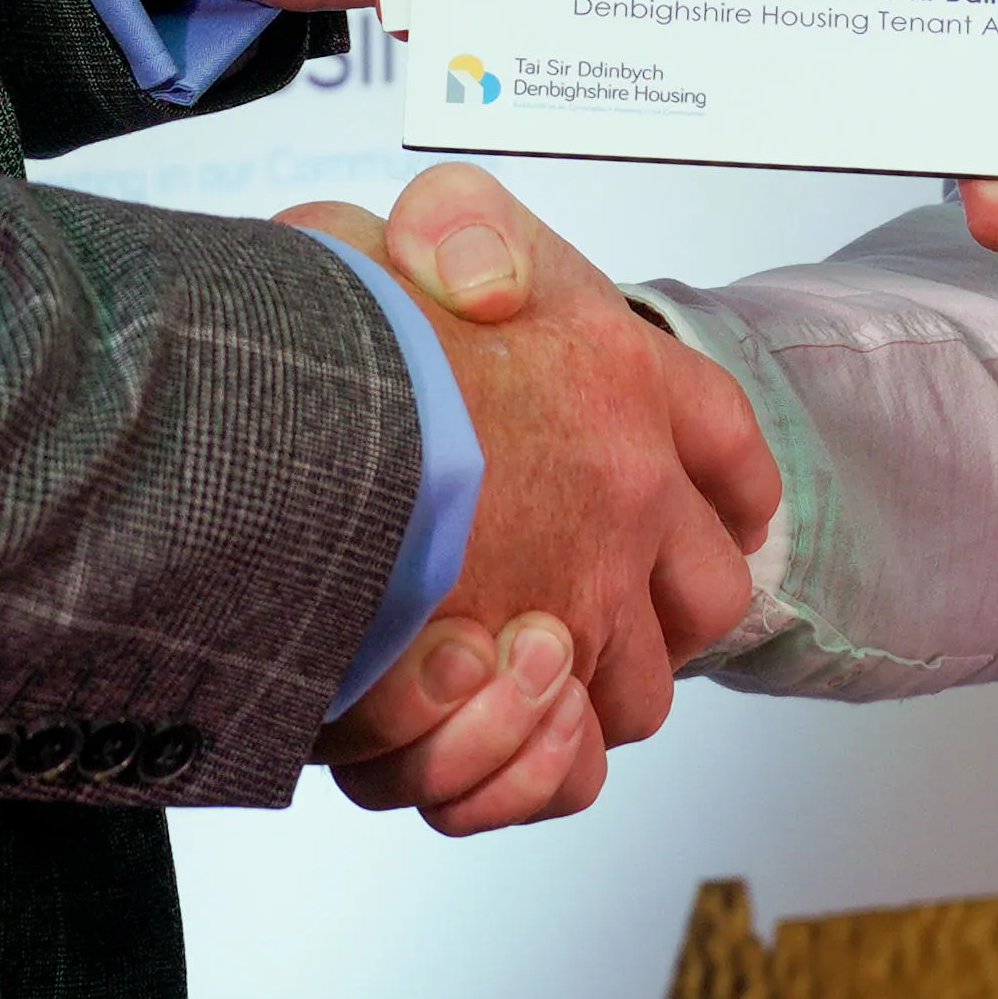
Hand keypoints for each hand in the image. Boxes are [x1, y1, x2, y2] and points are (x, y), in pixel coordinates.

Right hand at [284, 165, 775, 833]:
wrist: (273, 424)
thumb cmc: (317, 338)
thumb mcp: (380, 232)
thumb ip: (453, 231)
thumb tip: (487, 281)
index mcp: (613, 371)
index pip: (724, 439)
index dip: (720, 484)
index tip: (711, 508)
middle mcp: (627, 494)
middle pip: (701, 588)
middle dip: (645, 611)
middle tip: (570, 606)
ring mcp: (586, 600)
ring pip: (634, 689)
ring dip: (573, 694)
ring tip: (494, 668)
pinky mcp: (523, 698)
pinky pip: (569, 767)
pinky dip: (529, 765)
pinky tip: (477, 726)